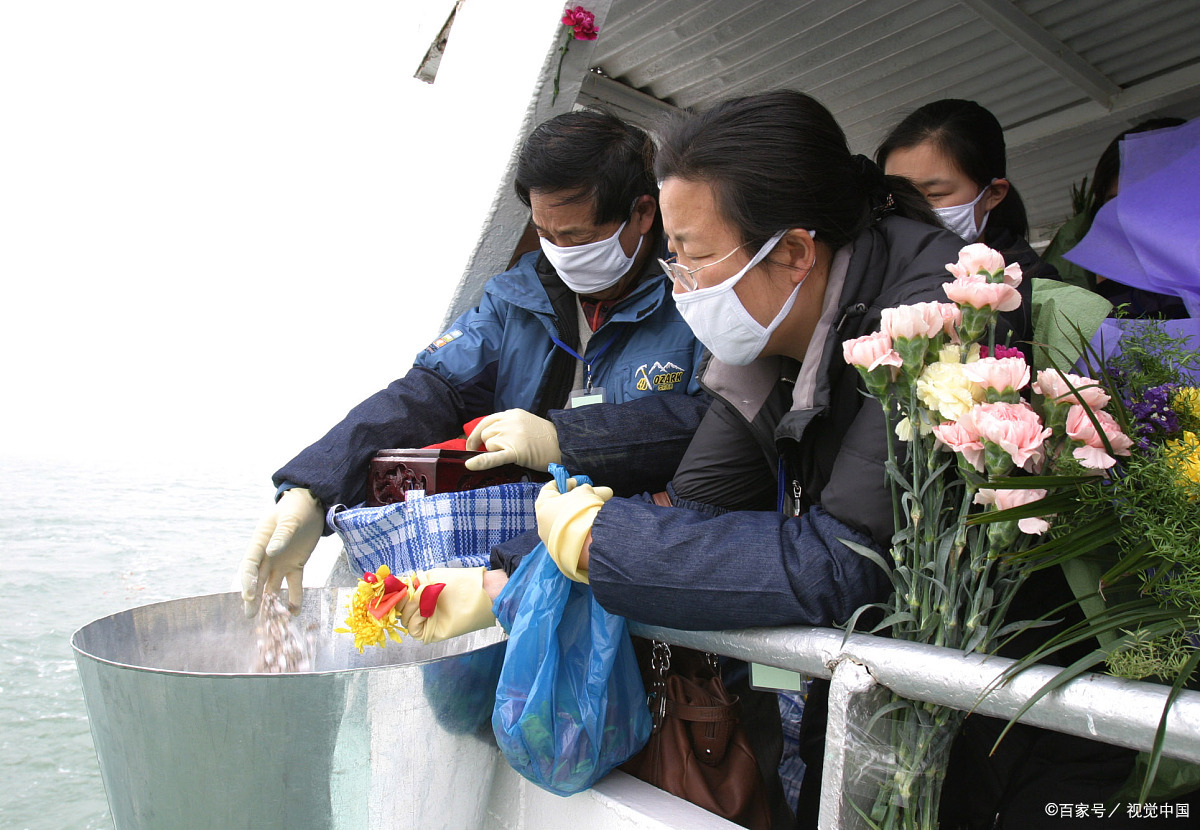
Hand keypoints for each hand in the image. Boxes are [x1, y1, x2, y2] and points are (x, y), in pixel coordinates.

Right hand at [239, 488, 323, 616]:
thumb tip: (270, 552)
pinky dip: (294, 598)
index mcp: (260, 543)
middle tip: (250, 616)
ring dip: (271, 602)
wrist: (311, 505)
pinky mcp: (295, 566)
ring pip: (272, 586)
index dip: (247, 581)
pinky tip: (295, 612)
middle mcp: (267, 556)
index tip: (248, 596)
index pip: (249, 565)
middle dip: (253, 599)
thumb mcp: (289, 519)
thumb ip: (281, 535)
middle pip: (257, 580)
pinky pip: (293, 585)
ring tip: (272, 621)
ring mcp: (280, 562)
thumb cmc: (295, 508)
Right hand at [397, 567, 495, 643]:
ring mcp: (429, 621)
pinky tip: (424, 610)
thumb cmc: (460, 582)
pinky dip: (414, 620)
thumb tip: (396, 586)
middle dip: (402, 602)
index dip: (395, 595)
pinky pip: (415, 631)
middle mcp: (424, 610)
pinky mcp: (434, 632)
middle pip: (400, 611)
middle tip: (411, 594)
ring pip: (406, 621)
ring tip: (422, 600)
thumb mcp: (433, 578)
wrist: (481, 592)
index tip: (394, 590)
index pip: (401, 600)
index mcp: (423, 596)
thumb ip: (415, 585)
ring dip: (410, 609)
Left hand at [464, 409, 560, 471]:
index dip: (477, 434)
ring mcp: (512, 436)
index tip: (473, 444)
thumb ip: (508, 424)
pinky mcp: (516, 452)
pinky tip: (471, 465)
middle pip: (486, 434)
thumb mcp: (525, 422)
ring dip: (496, 451)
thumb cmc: (545, 437)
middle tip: (506, 450)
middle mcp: (509, 422)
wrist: (565, 444)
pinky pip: (494, 457)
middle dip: (490, 444)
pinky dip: (482, 461)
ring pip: (489, 445)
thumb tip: (488, 435)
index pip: (486, 421)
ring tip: (516, 453)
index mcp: (511, 413)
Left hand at [534, 478, 612, 581]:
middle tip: (591, 495)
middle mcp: (542, 523)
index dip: (564, 483)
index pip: (550, 488)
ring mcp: (550, 539)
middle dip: (576, 499)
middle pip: (559, 505)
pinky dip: (580, 528)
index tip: (577, 483)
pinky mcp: (561, 551)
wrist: (585, 543)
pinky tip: (594, 526)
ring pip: (566, 521)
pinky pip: (570, 535)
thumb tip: (596, 491)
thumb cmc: (580, 511)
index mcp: (542, 505)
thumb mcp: (585, 492)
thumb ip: (586, 489)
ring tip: (598, 510)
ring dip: (580, 514)